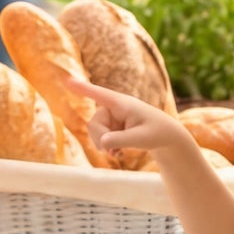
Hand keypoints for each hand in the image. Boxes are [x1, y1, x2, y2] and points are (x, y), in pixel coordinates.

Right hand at [62, 73, 186, 157]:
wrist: (166, 136)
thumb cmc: (157, 133)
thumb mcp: (141, 138)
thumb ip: (121, 140)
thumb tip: (102, 143)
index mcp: (122, 103)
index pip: (99, 94)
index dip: (82, 88)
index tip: (67, 80)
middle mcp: (114, 108)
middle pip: (94, 123)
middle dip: (100, 139)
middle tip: (114, 152)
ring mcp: (112, 117)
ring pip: (94, 131)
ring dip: (103, 144)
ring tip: (117, 153)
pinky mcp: (112, 126)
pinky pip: (99, 136)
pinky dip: (105, 146)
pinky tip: (116, 152)